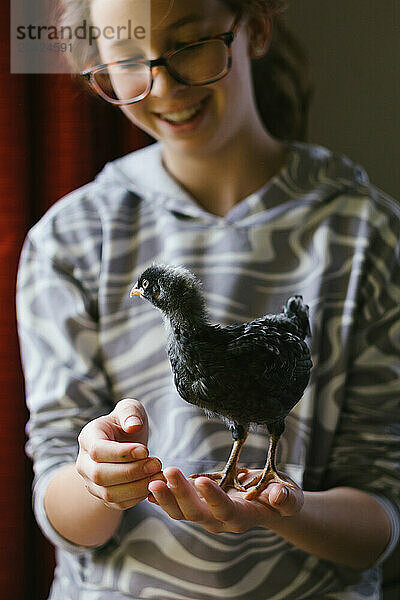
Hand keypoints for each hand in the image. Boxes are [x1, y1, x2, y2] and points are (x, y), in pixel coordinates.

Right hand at [76, 398, 164, 509]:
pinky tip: (153, 484)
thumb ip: (131, 413)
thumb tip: (132, 426)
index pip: (97, 450)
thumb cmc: (127, 422)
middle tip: (157, 463)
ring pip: (109, 493)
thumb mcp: (130, 408)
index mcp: (88, 437)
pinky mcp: (103, 496)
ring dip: (137, 487)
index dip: (122, 453)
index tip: (145, 450)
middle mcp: (84, 462)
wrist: (126, 441)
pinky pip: (118, 504)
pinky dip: (138, 497)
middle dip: (132, 471)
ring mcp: (91, 482)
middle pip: (100, 475)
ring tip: (158, 475)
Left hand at [148, 468, 303, 533]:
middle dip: (181, 494)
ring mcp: (208, 515)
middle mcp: (221, 520)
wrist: (272, 503)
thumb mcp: (291, 496)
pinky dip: (164, 495)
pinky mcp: (199, 506)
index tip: (201, 480)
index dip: (213, 498)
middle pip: (196, 513)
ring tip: (153, 480)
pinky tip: (150, 483)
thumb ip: (286, 498)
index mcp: (243, 516)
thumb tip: (277, 497)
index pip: (225, 510)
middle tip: (168, 473)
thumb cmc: (283, 497)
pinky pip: (177, 505)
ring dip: (166, 497)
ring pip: (182, 512)